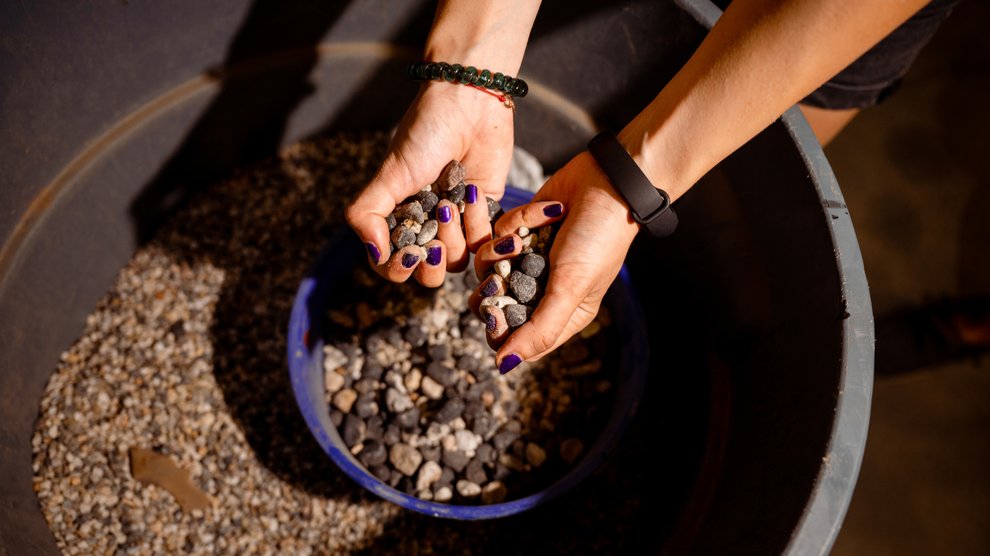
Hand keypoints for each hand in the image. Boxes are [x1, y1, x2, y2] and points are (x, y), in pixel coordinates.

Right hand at [345, 81, 512, 285]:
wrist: (469, 105)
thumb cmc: (424, 134)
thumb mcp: (389, 174)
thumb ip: (367, 214)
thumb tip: (374, 253)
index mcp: (397, 217)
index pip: (391, 264)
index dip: (398, 269)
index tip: (409, 255)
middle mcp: (426, 225)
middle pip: (426, 274)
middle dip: (430, 264)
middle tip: (433, 244)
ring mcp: (456, 222)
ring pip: (456, 261)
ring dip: (454, 238)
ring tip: (452, 204)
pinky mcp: (484, 214)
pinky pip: (483, 242)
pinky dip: (478, 224)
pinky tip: (474, 195)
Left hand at [472, 152, 639, 372]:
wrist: (607, 182)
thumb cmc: (598, 239)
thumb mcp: (571, 289)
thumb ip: (539, 330)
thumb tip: (503, 366)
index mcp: (561, 314)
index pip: (516, 339)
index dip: (498, 328)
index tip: (495, 309)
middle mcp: (542, 290)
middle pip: (492, 304)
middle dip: (493, 286)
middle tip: (504, 271)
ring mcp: (527, 260)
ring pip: (487, 268)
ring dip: (502, 249)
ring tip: (522, 239)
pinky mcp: (518, 231)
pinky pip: (496, 234)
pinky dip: (517, 222)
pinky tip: (545, 213)